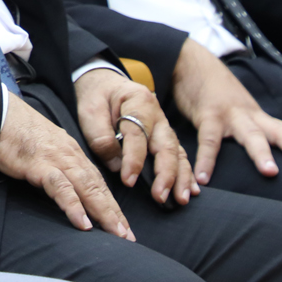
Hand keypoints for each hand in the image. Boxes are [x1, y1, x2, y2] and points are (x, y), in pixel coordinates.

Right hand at [0, 93, 134, 238]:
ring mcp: (56, 159)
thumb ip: (57, 165)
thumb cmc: (16, 132)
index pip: (97, 182)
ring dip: (103, 212)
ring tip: (116, 233)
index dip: (112, 204)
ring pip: (87, 188)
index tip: (123, 225)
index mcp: (72, 153)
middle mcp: (70, 156)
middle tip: (128, 237)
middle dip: (115, 213)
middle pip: (97, 187)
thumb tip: (65, 186)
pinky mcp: (39, 165)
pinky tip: (82, 223)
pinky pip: (60, 188)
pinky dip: (73, 206)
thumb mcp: (44, 149)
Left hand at [75, 67, 194, 205]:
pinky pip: (179, 155)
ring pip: (177, 152)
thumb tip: (117, 167)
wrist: (105, 83)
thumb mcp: (90, 111)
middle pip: (165, 145)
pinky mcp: (165, 136)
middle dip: (165, 173)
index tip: (128, 181)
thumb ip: (101, 137)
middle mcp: (157, 114)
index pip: (137, 134)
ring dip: (180, 177)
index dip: (133, 160)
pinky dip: (187, 173)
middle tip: (160, 197)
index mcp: (138, 101)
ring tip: (181, 198)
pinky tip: (192, 189)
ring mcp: (164, 126)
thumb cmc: (97, 97)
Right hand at [169, 39, 281, 183]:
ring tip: (271, 173)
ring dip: (261, 153)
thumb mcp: (240, 113)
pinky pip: (209, 140)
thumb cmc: (217, 94)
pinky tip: (204, 178)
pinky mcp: (208, 115)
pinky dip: (206, 160)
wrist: (193, 64)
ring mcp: (230, 114)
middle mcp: (251, 115)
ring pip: (250, 134)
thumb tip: (269, 157)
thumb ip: (253, 132)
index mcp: (261, 118)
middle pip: (279, 132)